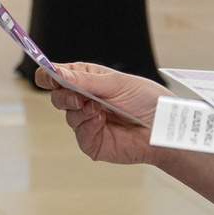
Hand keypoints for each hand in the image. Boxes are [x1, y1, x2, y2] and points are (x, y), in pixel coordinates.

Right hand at [46, 64, 162, 166]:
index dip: (49, 74)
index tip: (49, 75)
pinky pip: (80, 134)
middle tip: (77, 97)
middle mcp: (86, 101)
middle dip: (63, 95)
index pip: (59, 76)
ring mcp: (88, 123)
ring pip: (68, 115)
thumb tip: (56, 72)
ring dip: (80, 111)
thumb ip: (84, 80)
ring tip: (98, 109)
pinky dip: (88, 126)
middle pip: (58, 97)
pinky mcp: (93, 142)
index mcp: (89, 80)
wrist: (165, 127)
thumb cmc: (147, 100)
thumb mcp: (116, 83)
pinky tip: (101, 121)